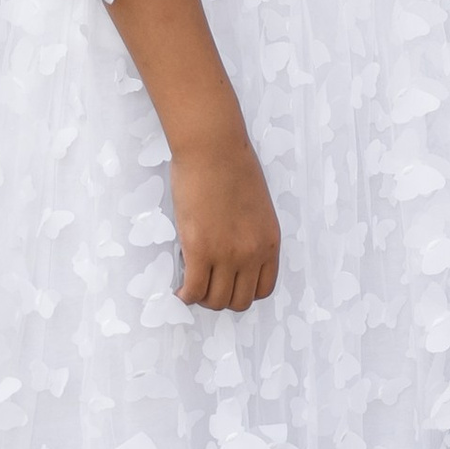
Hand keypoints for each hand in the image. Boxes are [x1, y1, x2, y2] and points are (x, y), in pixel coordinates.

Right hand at [102, 0, 279, 308]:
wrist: (214, 148)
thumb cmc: (233, 167)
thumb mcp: (256, 207)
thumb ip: (250, 234)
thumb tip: (235, 252)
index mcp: (270, 242)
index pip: (263, 289)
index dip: (243, 290)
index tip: (227, 282)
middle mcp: (252, 253)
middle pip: (239, 301)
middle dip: (221, 297)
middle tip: (205, 284)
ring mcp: (226, 254)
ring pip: (215, 300)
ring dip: (202, 297)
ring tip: (191, 284)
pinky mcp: (199, 249)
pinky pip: (193, 290)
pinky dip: (185, 294)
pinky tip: (179, 286)